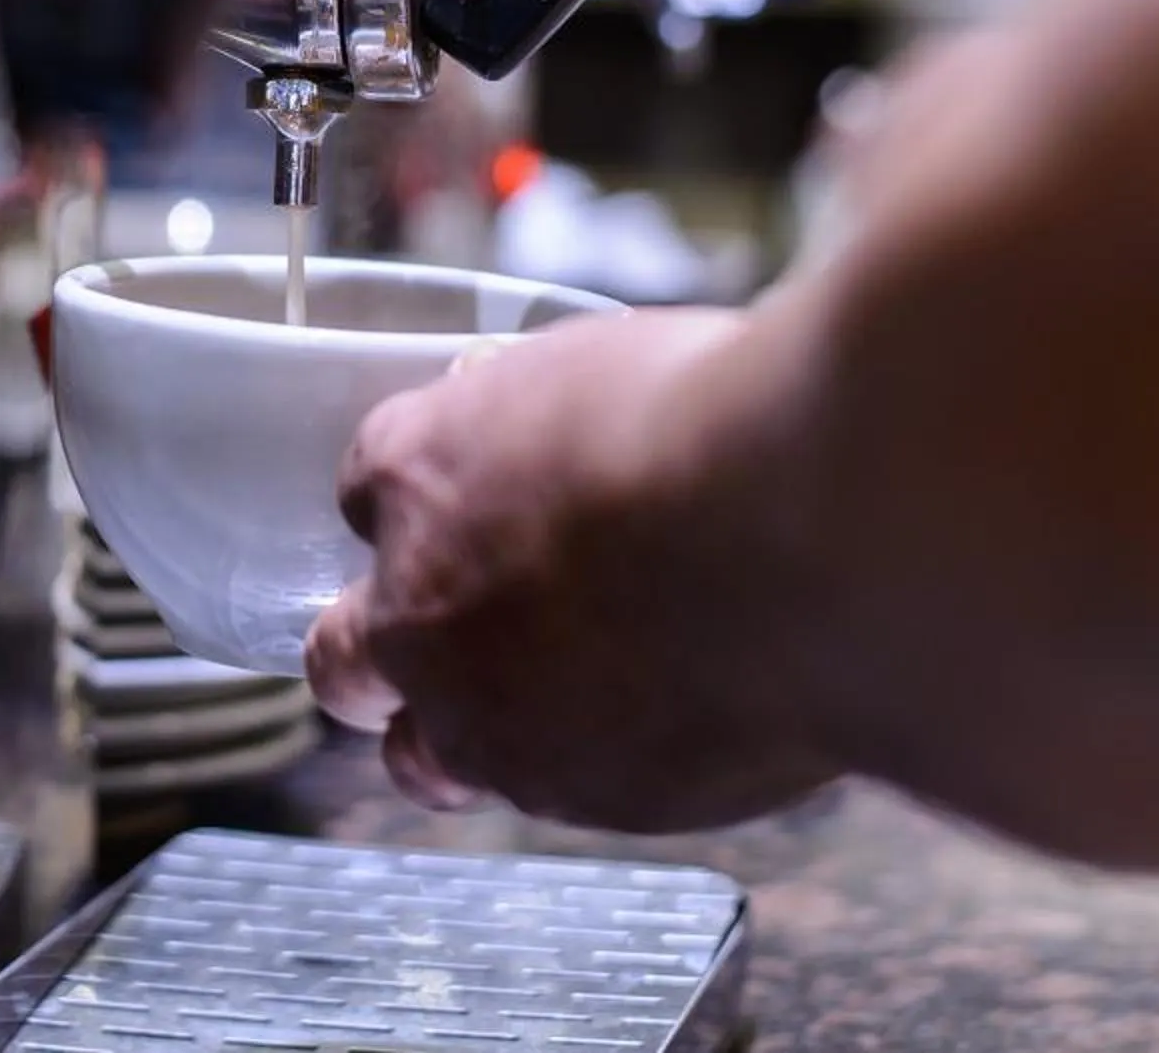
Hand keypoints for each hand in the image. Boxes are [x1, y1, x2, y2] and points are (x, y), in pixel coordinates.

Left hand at [305, 309, 837, 830]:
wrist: (816, 534)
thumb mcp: (604, 365)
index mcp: (417, 470)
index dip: (419, 505)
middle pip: (341, 654)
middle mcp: (418, 605)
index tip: (470, 503)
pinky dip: (585, 764)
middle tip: (451, 634)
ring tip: (531, 713)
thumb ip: (542, 422)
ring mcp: (483, 715)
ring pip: (419, 756)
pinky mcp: (571, 793)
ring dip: (456, 735)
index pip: (363, 493)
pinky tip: (651, 726)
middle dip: (381, 647)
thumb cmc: (724, 422)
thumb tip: (547, 432)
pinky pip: (544, 791)